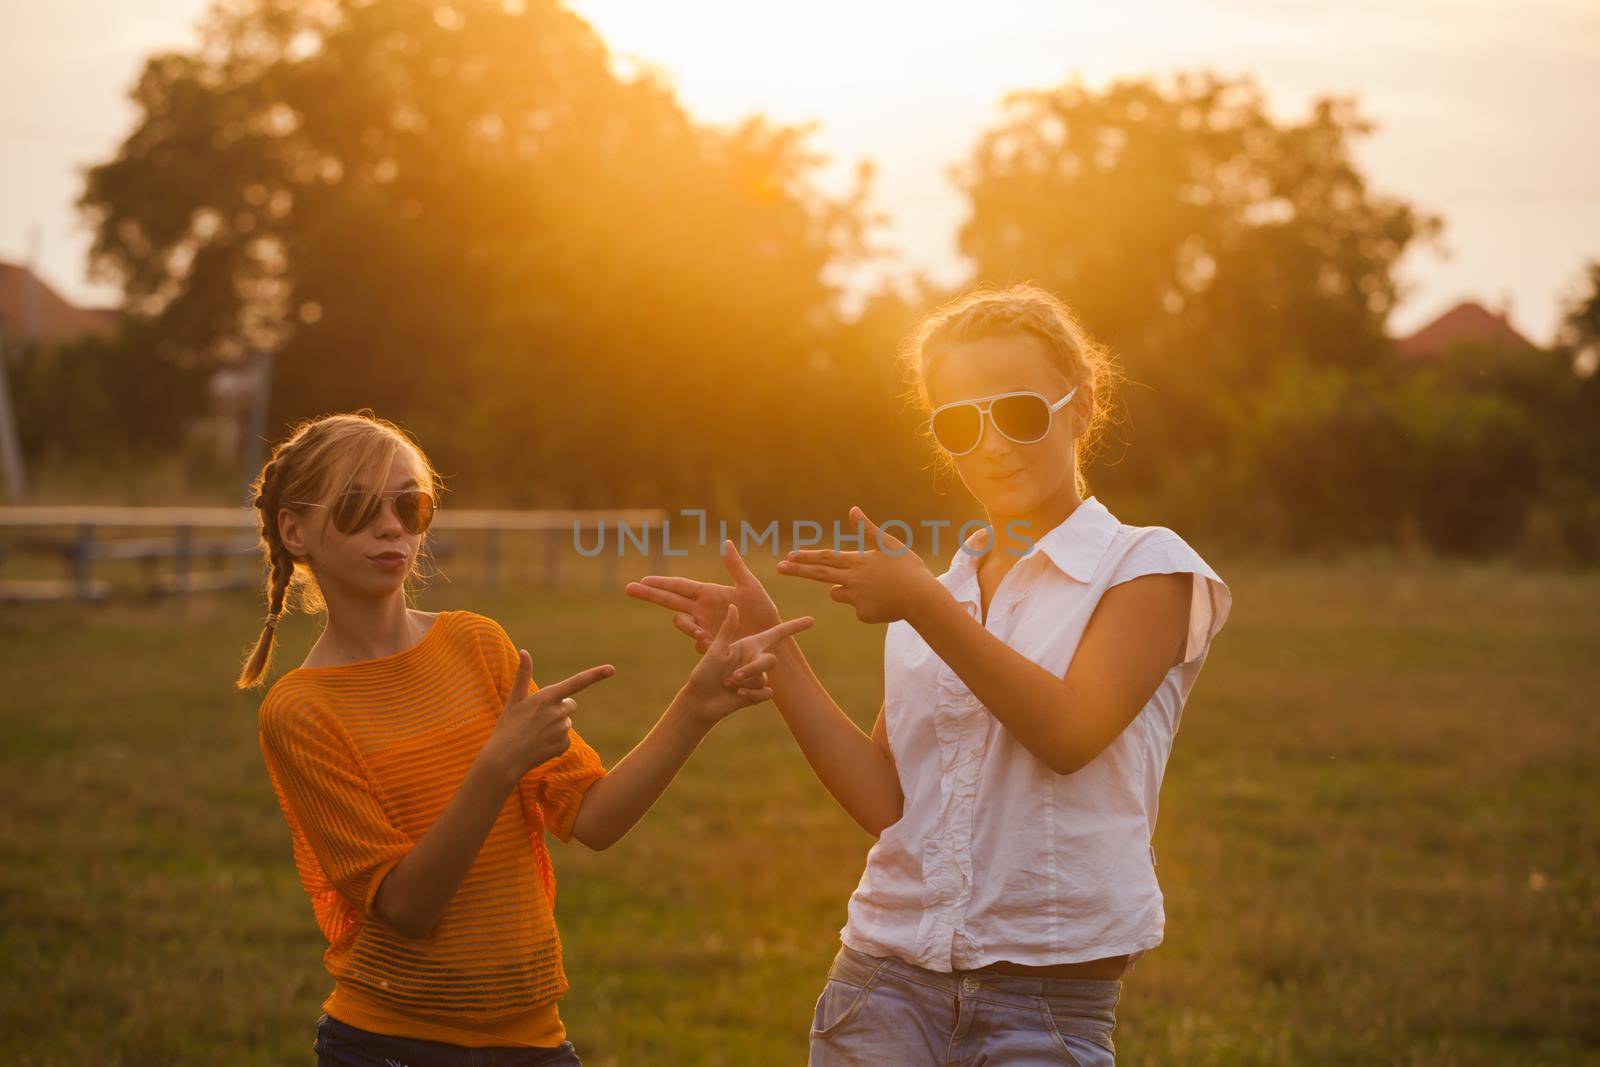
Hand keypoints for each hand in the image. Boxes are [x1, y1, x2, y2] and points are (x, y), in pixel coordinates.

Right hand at [485, 651, 614, 783]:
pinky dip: (555, 742)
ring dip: (556, 726)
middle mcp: (558, 711)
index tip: (612, 668)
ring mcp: (562, 729)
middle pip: (571, 704)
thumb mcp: (515, 700)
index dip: (596, 674)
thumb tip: (524, 651)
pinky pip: (565, 739)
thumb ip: (523, 675)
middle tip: (538, 718)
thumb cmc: (507, 726)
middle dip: (560, 708)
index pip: (577, 682)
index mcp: (547, 697)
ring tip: (536, 733)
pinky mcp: (564, 745)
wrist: (504, 759)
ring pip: (567, 722)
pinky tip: (540, 745)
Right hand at [626, 539, 780, 652]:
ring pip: (682, 623)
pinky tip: (709, 643)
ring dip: (687, 628)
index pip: (679, 585)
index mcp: (708, 592)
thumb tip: (726, 542)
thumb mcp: (750, 586)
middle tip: (629, 589)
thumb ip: (735, 567)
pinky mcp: (710, 643)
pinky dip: (700, 642)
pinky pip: (697, 642)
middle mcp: (701, 608)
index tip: (642, 579)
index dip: (661, 582)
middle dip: (649, 594)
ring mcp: (703, 626)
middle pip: (669, 600)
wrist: (771, 635)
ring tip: (701, 635)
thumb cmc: (763, 608)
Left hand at [685, 603, 813, 723]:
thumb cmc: (704, 673)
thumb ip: (727, 630)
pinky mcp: (757, 694)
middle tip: (733, 677)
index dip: (794, 627)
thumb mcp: (715, 650)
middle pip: (771, 661)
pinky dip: (751, 695)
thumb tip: (733, 606)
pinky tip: (737, 696)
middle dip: (753, 669)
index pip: (776, 634)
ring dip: (746, 683)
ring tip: (727, 684)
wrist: (701, 700)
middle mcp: (755, 659)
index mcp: (749, 645)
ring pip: (764, 678)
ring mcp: (757, 677)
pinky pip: (766, 693)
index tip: (812, 621)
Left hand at [777, 506, 944, 624]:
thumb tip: (852, 510)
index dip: (807, 556)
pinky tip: (885, 602)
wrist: (922, 599)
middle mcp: (852, 580)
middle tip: (780, 568)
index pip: (826, 557)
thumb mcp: (890, 545)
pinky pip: (858, 608)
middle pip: (819, 574)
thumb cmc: (909, 569)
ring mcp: (856, 599)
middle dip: (797, 570)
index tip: (790, 555)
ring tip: (873, 586)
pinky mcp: (863, 615)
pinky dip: (867, 604)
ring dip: (845, 588)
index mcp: (858, 562)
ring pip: (838, 593)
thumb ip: (868, 530)